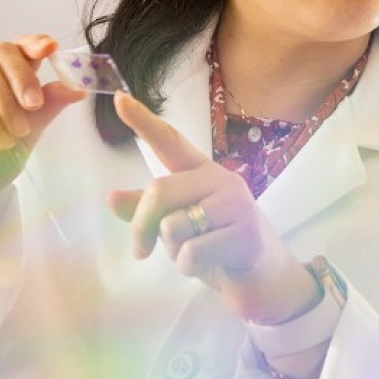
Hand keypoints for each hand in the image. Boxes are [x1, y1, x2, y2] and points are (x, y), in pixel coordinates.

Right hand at [0, 35, 85, 254]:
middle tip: (34, 104)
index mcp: (4, 73)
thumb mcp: (30, 132)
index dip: (35, 43)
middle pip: (1, 51)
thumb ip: (48, 106)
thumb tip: (76, 88)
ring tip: (17, 132)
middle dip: (22, 75)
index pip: (20, 47)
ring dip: (5, 102)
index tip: (52, 48)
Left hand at [108, 92, 318, 324]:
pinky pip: (190, 252)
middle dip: (141, 226)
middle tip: (141, 251)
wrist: (267, 280)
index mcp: (203, 174)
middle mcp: (221, 180)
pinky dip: (189, 267)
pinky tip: (210, 266)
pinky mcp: (245, 234)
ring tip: (197, 255)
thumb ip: (148, 212)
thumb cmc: (220, 248)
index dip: (143, 120)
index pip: (170, 142)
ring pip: (173, 226)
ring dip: (173, 252)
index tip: (118, 98)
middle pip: (159, 192)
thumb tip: (110, 198)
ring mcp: (236, 205)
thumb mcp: (180, 227)